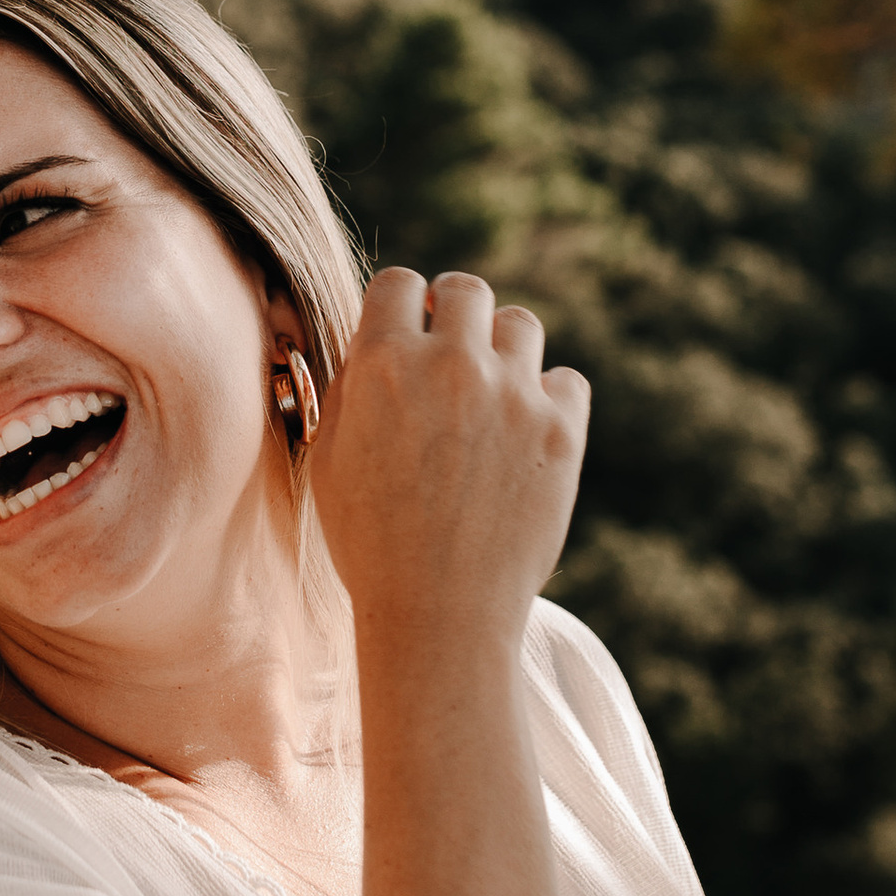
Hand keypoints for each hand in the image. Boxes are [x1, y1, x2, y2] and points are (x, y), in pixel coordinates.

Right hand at [309, 269, 589, 658]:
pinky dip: (549, 398)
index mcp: (382, 364)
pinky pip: (566, 380)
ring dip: (503, 348)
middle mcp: (450, 365)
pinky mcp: (561, 429)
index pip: (399, 283)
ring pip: (520, 324)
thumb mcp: (329, 459)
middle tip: (453, 351)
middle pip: (466, 291)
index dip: (402, 304)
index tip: (409, 327)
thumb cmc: (371, 544)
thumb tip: (374, 344)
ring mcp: (512, 394)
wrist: (438, 613)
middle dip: (455, 313)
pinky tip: (527, 431)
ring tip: (492, 391)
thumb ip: (350, 388)